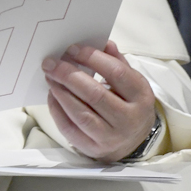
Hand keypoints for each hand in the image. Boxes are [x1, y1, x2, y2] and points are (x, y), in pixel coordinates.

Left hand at [42, 40, 155, 161]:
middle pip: (95, 94)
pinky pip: (69, 128)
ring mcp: (111, 137)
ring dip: (61, 92)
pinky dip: (57, 110)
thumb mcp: (129, 82)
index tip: (72, 49)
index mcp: (141, 96)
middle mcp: (128, 119)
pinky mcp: (93, 148)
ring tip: (49, 76)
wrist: (132, 141)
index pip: (116, 73)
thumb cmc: (127, 103)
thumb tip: (103, 42)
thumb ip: (116, 61)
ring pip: (81, 114)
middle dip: (69, 75)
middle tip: (51, 63)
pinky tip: (52, 94)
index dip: (92, 58)